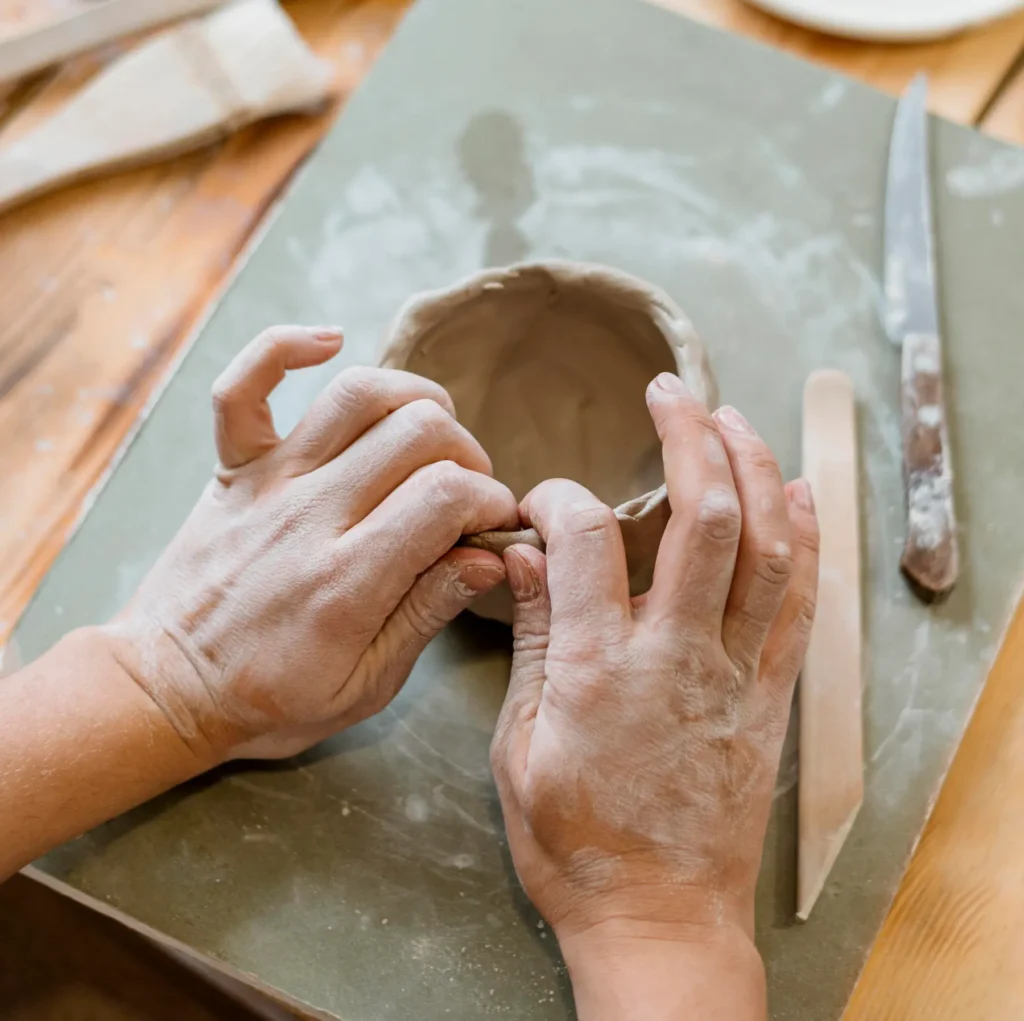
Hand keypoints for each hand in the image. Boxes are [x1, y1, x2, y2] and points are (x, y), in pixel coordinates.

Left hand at [107, 325, 517, 761]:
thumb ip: (426, 614)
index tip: (494, 525)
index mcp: (347, 581)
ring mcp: (269, 483)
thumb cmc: (268, 700)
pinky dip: (285, 348)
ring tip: (433, 435)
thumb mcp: (365, 687)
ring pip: (357, 394)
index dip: (490, 500)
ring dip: (416, 399)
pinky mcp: (236, 469)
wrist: (166, 690)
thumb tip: (488, 558)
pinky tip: (330, 341)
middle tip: (467, 493)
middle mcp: (310, 516)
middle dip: (468, 455)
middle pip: (417, 433)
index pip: (445, 497)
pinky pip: (244, 387)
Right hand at [490, 372, 818, 1017]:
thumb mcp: (517, 750)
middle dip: (688, 438)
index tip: (544, 502)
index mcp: (594, 670)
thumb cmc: (575, 846)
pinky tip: (797, 492)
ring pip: (763, 548)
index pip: (583, 539)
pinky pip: (799, 604)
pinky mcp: (769, 698)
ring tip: (733, 418)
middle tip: (671, 392)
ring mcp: (732, 674)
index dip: (560, 498)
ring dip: (752, 470)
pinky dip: (805, 539)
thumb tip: (523, 558)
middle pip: (700, 518)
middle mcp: (673, 657)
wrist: (660, 921)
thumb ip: (531, 643)